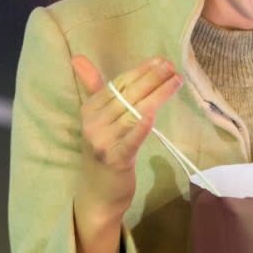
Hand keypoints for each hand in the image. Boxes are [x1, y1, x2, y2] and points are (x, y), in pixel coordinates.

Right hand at [71, 55, 181, 252]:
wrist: (97, 195)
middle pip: (125, 95)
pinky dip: (140, 128)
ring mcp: (102, 141)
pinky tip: (152, 115)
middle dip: (150, 78)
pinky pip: (130, 140)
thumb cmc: (103, 152)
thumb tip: (77, 58)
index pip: (116, 84)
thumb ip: (93, 88)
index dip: (138, 71)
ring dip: (155, 96)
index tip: (160, 60)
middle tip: (171, 65)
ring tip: (175, 81)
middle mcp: (93, 123)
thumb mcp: (97, 119)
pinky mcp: (114, 159)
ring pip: (132, 113)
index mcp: (89, 109)